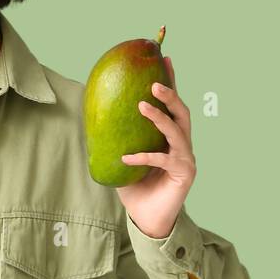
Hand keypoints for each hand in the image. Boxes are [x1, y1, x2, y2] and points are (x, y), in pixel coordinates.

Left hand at [116, 55, 196, 237]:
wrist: (147, 219)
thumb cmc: (136, 188)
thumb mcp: (122, 159)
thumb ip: (117, 138)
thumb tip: (92, 115)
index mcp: (172, 137)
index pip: (173, 105)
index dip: (172, 81)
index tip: (166, 59)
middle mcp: (183, 145)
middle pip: (183, 113)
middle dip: (171, 95)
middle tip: (154, 82)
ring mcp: (187, 160)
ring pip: (178, 132)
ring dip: (160, 117)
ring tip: (142, 106)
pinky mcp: (184, 175)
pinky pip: (162, 160)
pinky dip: (143, 156)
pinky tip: (126, 157)